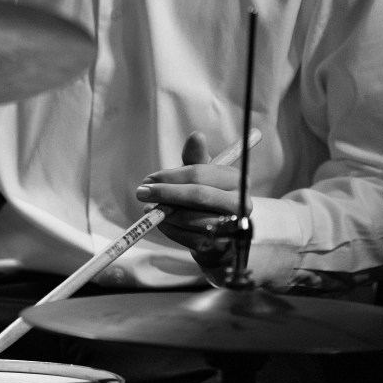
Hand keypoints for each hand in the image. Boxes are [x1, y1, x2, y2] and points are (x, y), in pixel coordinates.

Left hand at [135, 131, 251, 252]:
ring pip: (193, 219)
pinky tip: (162, 223)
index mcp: (236, 179)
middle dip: (166, 193)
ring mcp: (234, 227)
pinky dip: (172, 231)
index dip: (170, 176)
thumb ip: (196, 158)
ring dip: (167, 214)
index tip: (148, 179)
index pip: (199, 174)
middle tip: (141, 193)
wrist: (219, 236)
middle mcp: (241, 202)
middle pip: (198, 196)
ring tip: (151, 210)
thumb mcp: (202, 176)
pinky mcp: (223, 247)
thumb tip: (196, 136)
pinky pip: (191, 239)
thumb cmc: (207, 198)